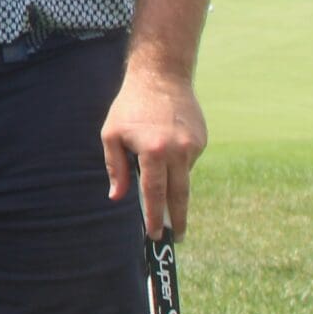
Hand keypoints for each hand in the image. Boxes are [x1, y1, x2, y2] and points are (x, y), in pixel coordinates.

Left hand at [101, 61, 206, 235]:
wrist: (162, 76)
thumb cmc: (130, 106)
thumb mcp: (111, 135)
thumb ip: (114, 168)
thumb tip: (117, 197)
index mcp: (154, 151)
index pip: (155, 193)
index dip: (154, 216)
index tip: (155, 235)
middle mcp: (178, 151)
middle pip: (179, 195)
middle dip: (177, 219)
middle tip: (174, 237)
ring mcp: (194, 146)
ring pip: (184, 178)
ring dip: (173, 186)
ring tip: (159, 177)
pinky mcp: (201, 140)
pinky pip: (188, 161)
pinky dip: (176, 162)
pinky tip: (166, 145)